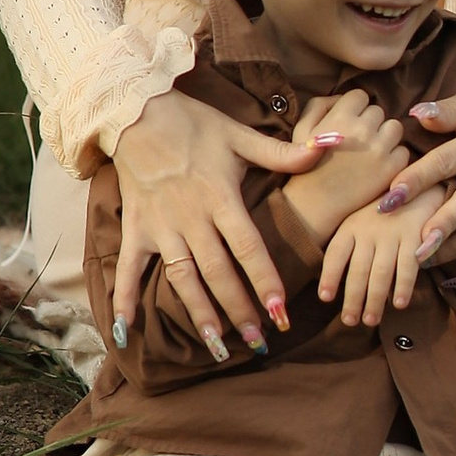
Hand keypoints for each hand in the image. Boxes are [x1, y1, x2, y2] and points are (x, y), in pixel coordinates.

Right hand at [108, 87, 322, 357]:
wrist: (135, 111)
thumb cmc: (194, 123)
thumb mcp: (240, 135)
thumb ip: (284, 152)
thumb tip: (331, 144)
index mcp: (221, 198)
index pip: (249, 247)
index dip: (265, 280)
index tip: (280, 312)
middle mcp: (191, 218)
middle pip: (219, 272)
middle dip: (240, 309)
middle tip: (258, 341)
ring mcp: (161, 227)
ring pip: (182, 279)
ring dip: (199, 313)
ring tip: (216, 345)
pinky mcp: (136, 228)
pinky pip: (129, 268)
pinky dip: (124, 299)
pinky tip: (125, 330)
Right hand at [268, 99, 411, 264]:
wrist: (314, 205)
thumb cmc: (305, 166)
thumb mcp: (302, 129)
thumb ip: (320, 104)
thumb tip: (342, 97)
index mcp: (341, 116)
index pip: (360, 95)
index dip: (355, 109)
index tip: (349, 124)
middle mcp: (363, 129)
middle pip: (379, 111)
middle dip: (370, 123)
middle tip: (358, 141)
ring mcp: (380, 149)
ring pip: (395, 128)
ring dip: (386, 137)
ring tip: (371, 152)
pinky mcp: (392, 169)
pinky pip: (403, 152)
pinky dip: (394, 158)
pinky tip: (378, 167)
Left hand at [320, 195, 435, 328]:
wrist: (421, 185)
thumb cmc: (385, 209)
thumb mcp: (361, 219)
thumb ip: (350, 244)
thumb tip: (332, 281)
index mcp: (351, 225)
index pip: (335, 253)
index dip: (329, 276)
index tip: (325, 298)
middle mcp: (369, 229)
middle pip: (357, 270)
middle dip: (352, 299)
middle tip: (349, 321)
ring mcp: (393, 233)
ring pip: (380, 273)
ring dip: (374, 300)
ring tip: (370, 320)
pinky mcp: (416, 237)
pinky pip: (408, 267)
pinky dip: (403, 287)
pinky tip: (399, 304)